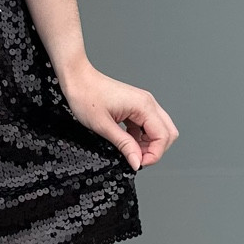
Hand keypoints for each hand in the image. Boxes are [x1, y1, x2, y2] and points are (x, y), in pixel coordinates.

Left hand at [58, 58, 177, 171]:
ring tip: (129, 151)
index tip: (139, 163)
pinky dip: (140, 137)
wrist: (77, 79)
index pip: (163, 136)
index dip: (154, 154)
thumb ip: (124, 145)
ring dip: (148, 144)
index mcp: (143, 106)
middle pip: (167, 133)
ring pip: (158, 130)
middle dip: (155, 150)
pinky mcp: (135, 107)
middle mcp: (147, 103)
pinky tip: (126, 142)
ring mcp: (142, 104)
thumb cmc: (86, 96)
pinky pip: (146, 126)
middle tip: (136, 159)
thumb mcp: (104, 126)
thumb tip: (137, 162)